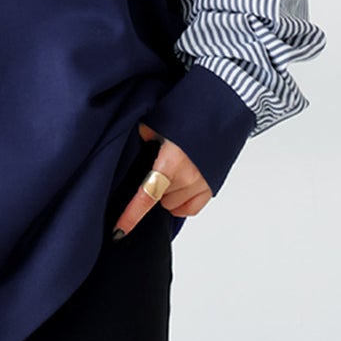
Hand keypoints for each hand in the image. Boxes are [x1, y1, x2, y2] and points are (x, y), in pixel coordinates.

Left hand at [110, 122, 212, 238]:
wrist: (221, 110)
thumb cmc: (192, 113)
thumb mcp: (159, 122)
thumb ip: (144, 138)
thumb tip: (132, 147)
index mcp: (171, 162)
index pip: (146, 197)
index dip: (131, 216)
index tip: (119, 230)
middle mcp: (188, 177)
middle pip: (158, 200)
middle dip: (154, 188)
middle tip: (159, 167)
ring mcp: (202, 184)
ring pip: (173, 205)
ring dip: (168, 194)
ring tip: (173, 171)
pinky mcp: (212, 186)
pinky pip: (191, 209)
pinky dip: (182, 202)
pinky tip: (181, 188)